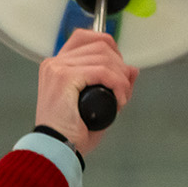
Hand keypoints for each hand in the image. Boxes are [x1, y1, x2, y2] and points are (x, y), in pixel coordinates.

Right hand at [35, 29, 138, 158]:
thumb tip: (132, 70)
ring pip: (104, 57)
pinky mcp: (65, 77)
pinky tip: (119, 99)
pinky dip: (117, 84)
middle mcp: (55, 63)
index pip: (84, 37)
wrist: (56, 149)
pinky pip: (103, 71)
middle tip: (124, 89)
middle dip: (120, 65)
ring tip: (122, 98)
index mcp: (57, 66)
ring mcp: (58, 68)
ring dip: (121, 77)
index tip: (118, 66)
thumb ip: (113, 85)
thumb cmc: (71, 134)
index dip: (108, 46)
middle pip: (99, 45)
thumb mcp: (97, 104)